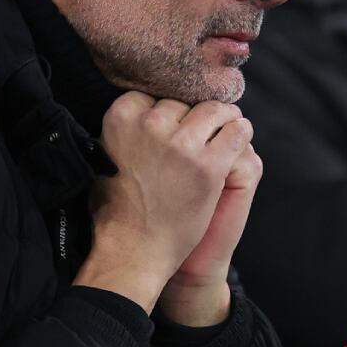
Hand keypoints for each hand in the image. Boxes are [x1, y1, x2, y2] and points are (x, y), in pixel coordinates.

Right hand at [77, 93, 254, 315]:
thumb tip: (143, 108)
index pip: (156, 96)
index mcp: (121, 117)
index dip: (167, 113)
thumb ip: (125, 128)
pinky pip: (238, 132)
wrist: (134, 251)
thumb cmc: (117, 208)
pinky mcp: (210, 165)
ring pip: (215, 111)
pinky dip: (240, 133)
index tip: (172, 127)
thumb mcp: (106, 155)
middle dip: (192, 119)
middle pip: (185, 104)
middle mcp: (151, 125)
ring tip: (225, 131)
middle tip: (196, 139)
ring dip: (223, 120)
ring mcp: (183, 145)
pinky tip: (238, 140)